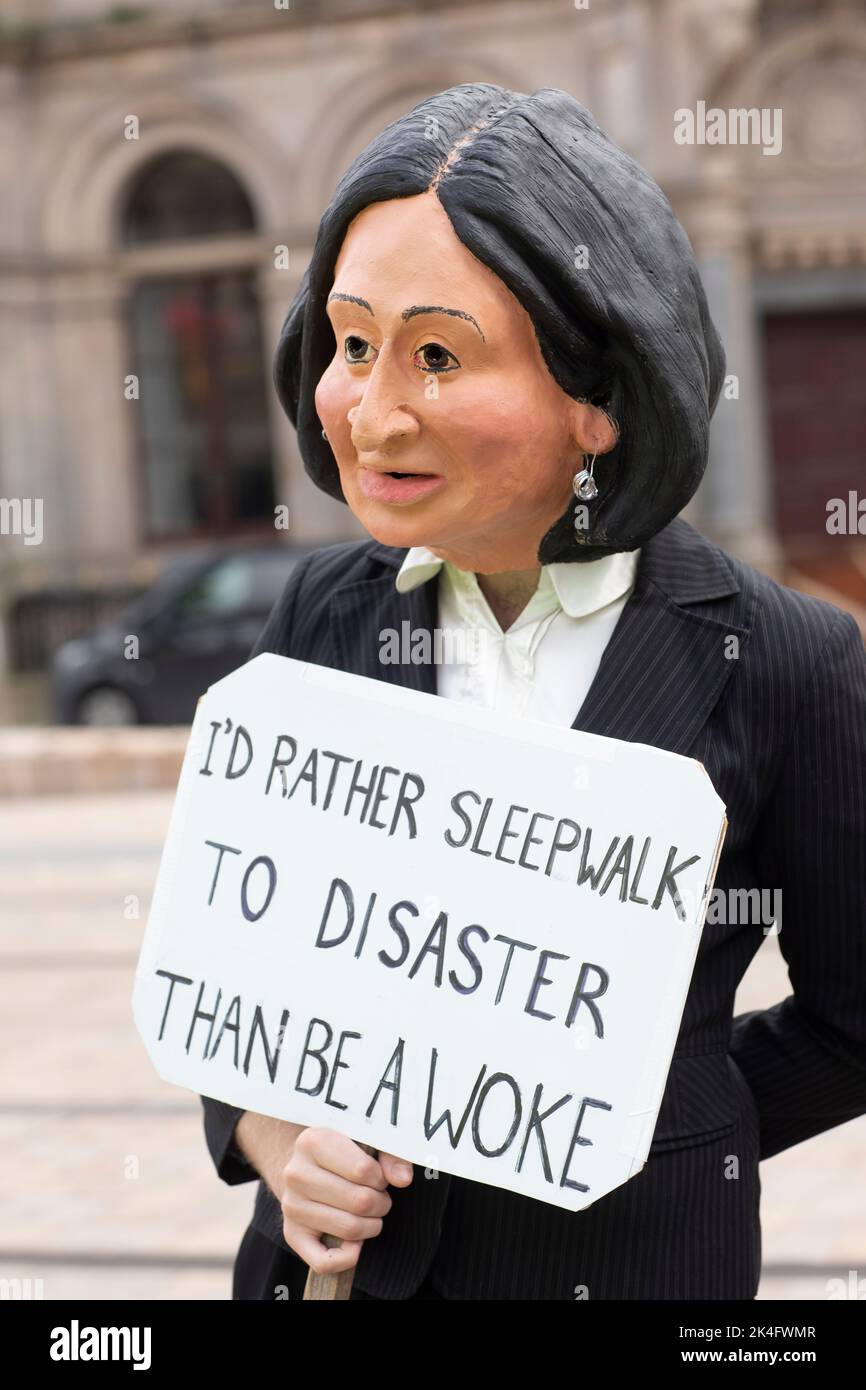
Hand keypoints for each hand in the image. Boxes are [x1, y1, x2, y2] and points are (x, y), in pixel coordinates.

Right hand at [279, 1127, 412, 1274]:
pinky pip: (323, 1262)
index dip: (381, 1178)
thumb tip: (403, 1178)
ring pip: (349, 1229)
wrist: (305, 1169)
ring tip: (370, 1214)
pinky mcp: (291, 1234)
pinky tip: (355, 1244)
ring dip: (372, 1226)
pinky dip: (348, 1258)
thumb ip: (390, 1154)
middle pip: (360, 1201)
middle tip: (378, 1197)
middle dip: (381, 1202)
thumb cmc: (342, 1155)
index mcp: (313, 1142)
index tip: (378, 1177)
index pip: (363, 1170)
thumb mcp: (365, 1142)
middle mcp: (296, 1173)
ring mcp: (291, 1206)